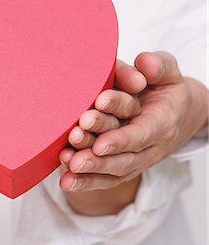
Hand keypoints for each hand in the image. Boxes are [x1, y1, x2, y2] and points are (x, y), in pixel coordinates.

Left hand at [60, 52, 207, 191]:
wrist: (178, 114)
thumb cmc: (165, 89)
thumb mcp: (169, 73)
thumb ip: (158, 66)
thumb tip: (144, 63)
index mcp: (162, 122)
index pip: (141, 134)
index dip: (121, 140)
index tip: (100, 143)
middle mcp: (151, 146)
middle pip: (124, 157)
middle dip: (99, 155)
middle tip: (75, 145)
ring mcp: (137, 160)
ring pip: (114, 171)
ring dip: (90, 171)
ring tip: (68, 164)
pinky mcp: (124, 167)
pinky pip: (107, 179)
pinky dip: (86, 182)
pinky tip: (66, 181)